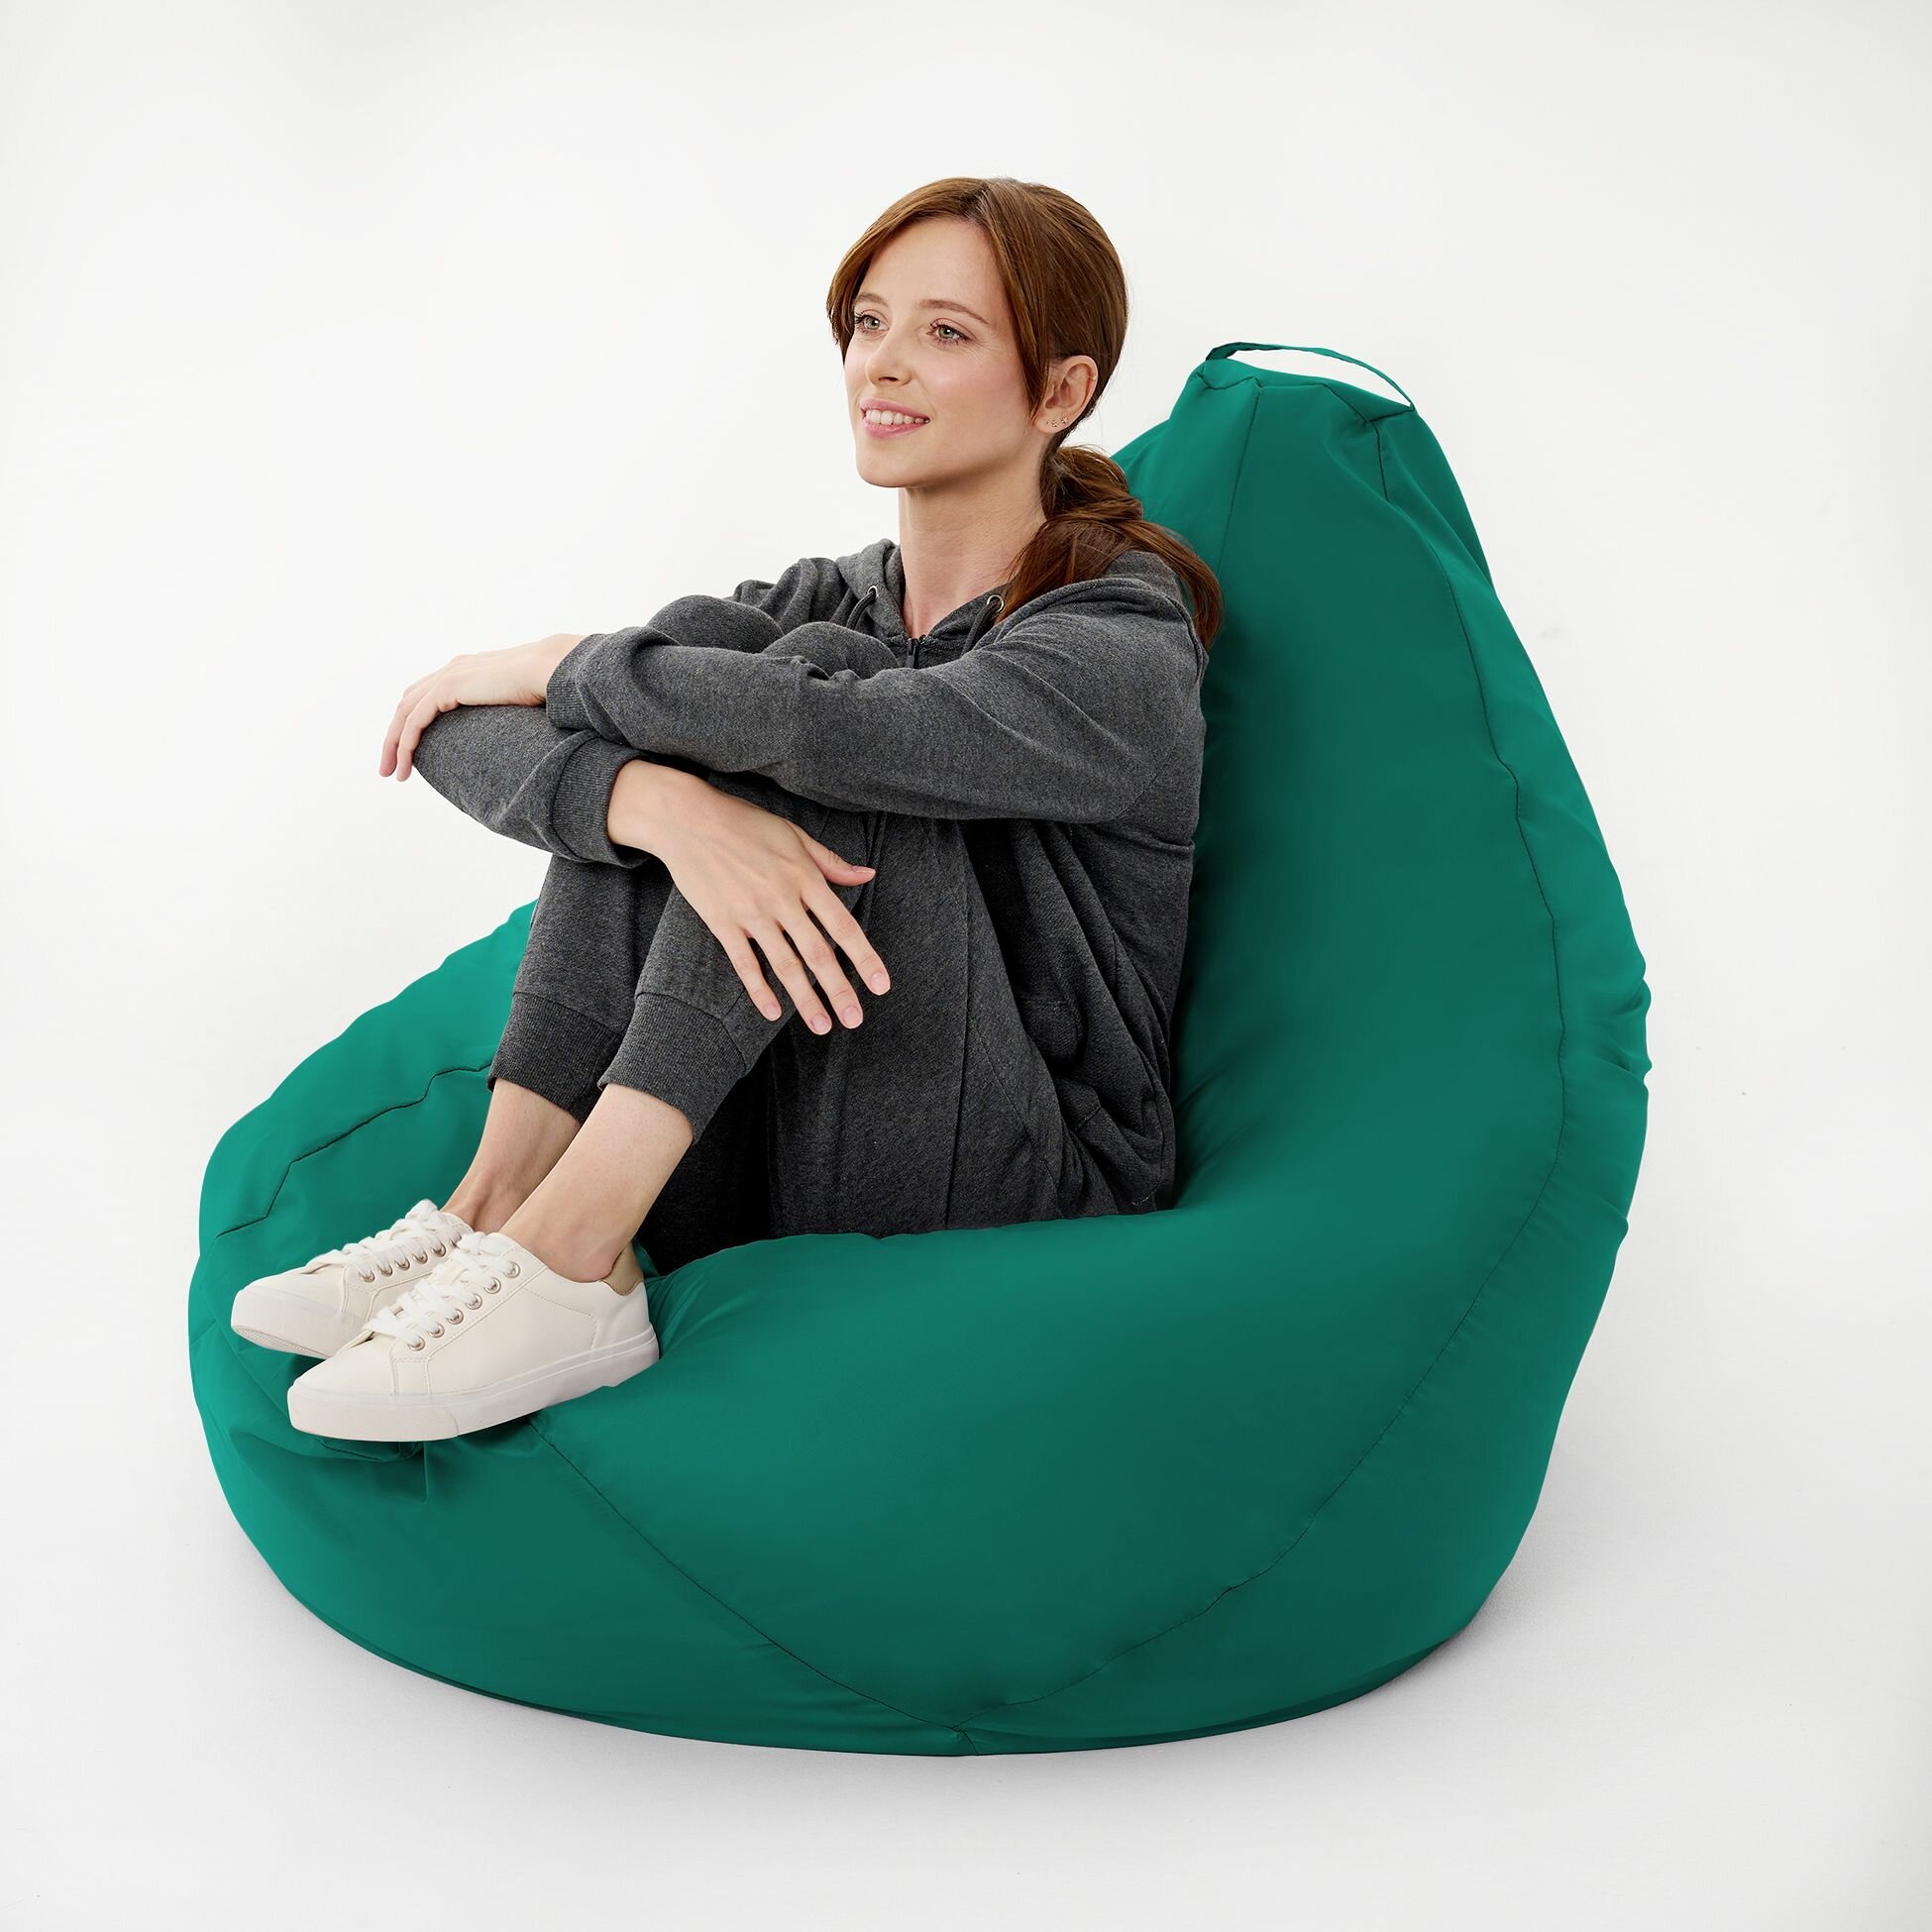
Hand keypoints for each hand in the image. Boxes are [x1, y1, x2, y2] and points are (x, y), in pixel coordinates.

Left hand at [380, 633, 585, 779]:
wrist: (552, 667)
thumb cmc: (548, 684)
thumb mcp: (520, 698)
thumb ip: (508, 708)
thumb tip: (521, 733)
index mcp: (468, 669)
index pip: (427, 694)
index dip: (414, 722)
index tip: (413, 751)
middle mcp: (453, 669)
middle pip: (408, 703)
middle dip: (394, 736)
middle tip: (391, 767)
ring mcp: (448, 676)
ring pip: (405, 713)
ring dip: (393, 744)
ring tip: (392, 772)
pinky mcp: (448, 688)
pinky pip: (415, 720)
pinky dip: (405, 743)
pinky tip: (405, 764)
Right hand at [629, 767, 891, 1031]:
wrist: (687, 818)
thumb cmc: (744, 822)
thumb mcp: (794, 834)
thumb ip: (830, 862)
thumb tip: (867, 874)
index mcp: (804, 877)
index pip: (843, 925)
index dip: (864, 957)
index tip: (880, 985)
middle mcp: (782, 899)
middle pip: (818, 953)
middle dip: (839, 990)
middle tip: (855, 1020)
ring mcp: (751, 913)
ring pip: (785, 964)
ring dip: (805, 999)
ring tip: (822, 1026)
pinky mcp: (722, 922)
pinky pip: (744, 962)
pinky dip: (758, 989)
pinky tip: (772, 1012)